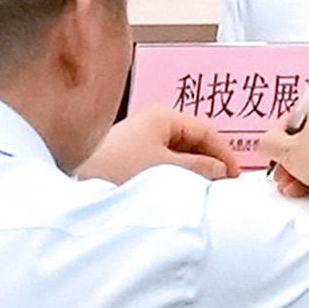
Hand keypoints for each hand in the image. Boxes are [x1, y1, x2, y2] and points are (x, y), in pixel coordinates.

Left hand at [80, 111, 236, 186]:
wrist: (74, 182)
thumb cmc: (117, 168)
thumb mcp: (165, 168)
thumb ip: (199, 167)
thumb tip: (222, 170)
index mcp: (164, 117)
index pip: (206, 130)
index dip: (224, 152)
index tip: (235, 176)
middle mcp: (152, 123)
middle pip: (192, 140)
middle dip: (209, 162)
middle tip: (221, 185)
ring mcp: (140, 139)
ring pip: (177, 153)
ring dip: (191, 170)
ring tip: (201, 190)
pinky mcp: (129, 156)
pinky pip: (162, 162)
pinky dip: (175, 174)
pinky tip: (177, 190)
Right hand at [267, 86, 308, 202]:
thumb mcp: (286, 151)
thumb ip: (269, 143)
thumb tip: (266, 141)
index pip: (294, 116)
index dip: (280, 137)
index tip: (274, 151)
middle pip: (307, 136)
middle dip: (290, 158)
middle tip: (281, 172)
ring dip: (301, 169)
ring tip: (290, 185)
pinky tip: (303, 188)